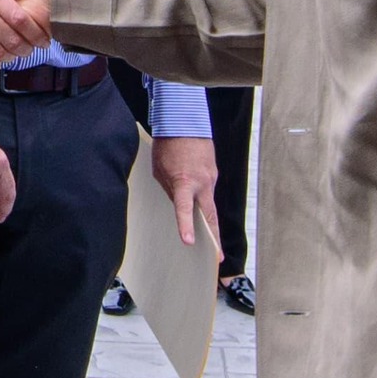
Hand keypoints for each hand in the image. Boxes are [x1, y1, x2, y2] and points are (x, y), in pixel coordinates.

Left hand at [152, 136, 221, 253]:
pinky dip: (202, 195)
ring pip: (208, 202)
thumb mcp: (160, 171)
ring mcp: (210, 177)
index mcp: (184, 182)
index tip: (188, 242)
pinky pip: (207, 188)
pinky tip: (194, 192)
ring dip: (205, 215)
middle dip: (214, 238)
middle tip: (217, 257)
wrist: (184, 120)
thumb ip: (170, 190)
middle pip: (209, 216)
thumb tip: (178, 202)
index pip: (185, 209)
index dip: (185, 226)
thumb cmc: (167, 145)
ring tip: (204, 232)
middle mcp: (202, 182)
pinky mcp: (213, 171)